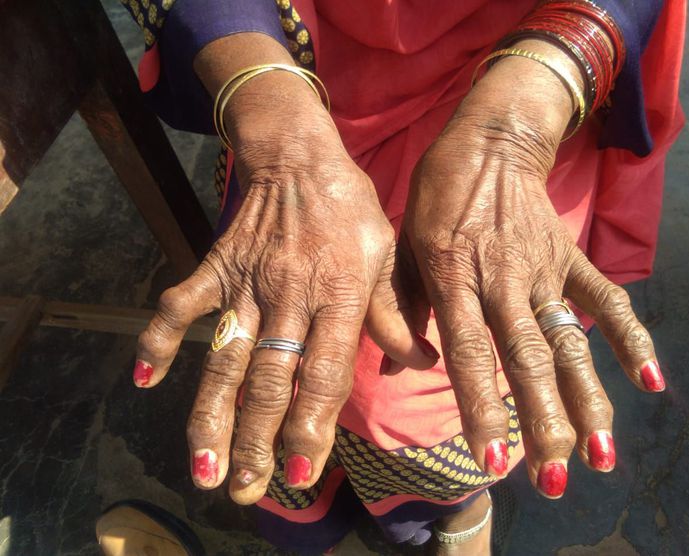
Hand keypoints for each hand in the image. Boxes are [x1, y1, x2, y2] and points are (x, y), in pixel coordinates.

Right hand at [133, 34, 437, 504]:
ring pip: (225, 358)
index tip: (297, 475)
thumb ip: (396, 314)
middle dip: (256, 441)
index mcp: (340, 299)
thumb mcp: (387, 255)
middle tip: (244, 490)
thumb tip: (418, 364)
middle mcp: (292, 299)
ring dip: (210, 414)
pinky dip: (160, 338)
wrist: (301, 157)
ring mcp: (248, 284)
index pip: (323, 376)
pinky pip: (182, 304)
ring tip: (202, 467)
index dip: (310, 428)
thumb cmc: (351, 211)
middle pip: (269, 381)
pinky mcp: (216, 266)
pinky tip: (144, 378)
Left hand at [402, 40, 663, 496]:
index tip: (494, 462)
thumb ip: (399, 306)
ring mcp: (541, 270)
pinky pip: (604, 299)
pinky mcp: (568, 258)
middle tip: (554, 480)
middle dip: (543, 423)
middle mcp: (501, 282)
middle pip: (528, 360)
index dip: (484, 409)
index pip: (472, 355)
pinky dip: (630, 337)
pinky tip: (651, 382)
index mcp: (454, 280)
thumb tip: (405, 363)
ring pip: (569, 343)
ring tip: (603, 456)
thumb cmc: (434, 198)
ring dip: (588, 400)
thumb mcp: (399, 245)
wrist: (488, 143)